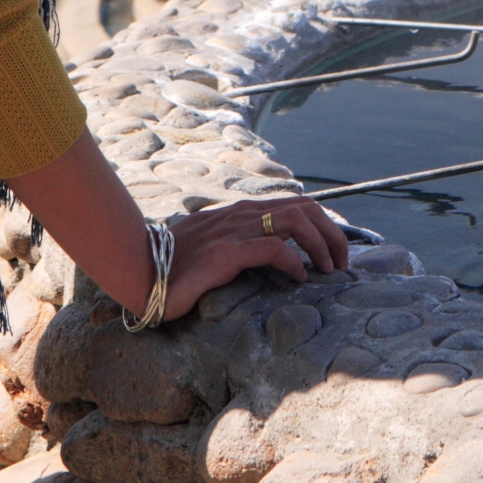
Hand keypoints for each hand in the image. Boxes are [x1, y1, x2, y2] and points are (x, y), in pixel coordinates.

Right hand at [155, 195, 349, 320]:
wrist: (140, 271)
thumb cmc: (174, 265)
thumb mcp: (212, 248)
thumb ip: (237, 243)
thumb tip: (264, 256)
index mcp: (239, 212)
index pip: (293, 205)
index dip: (321, 223)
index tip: (334, 250)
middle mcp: (240, 214)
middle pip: (303, 208)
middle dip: (331, 232)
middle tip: (342, 262)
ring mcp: (234, 230)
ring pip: (295, 221)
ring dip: (321, 244)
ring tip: (330, 269)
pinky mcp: (227, 252)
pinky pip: (273, 248)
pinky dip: (295, 260)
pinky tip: (301, 277)